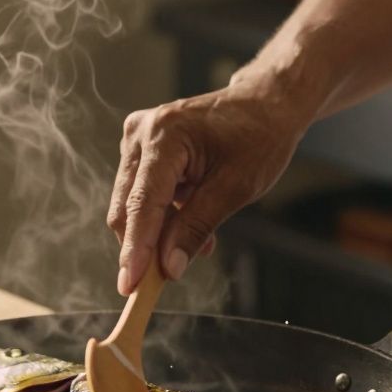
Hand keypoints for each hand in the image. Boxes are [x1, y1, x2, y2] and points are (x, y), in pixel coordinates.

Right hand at [107, 81, 309, 294]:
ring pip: (131, 204)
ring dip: (157, 232)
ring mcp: (137, 139)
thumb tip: (169, 267)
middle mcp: (141, 133)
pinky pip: (141, 194)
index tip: (130, 286)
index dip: (135, 249)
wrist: (264, 105)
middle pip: (126, 207)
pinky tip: (190, 224)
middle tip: (164, 279)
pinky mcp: (141, 149)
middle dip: (143, 246)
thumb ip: (196, 227)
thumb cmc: (258, 138)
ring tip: (198, 241)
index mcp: (165, 136)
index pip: (142, 204)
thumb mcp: (234, 188)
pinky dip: (161, 217)